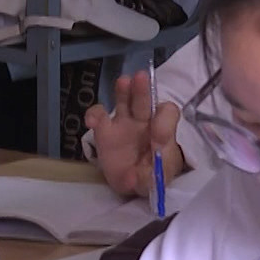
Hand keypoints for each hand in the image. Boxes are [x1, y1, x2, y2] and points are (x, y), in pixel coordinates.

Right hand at [84, 70, 184, 197]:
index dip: (164, 121)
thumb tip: (137, 176)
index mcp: (163, 129)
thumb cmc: (152, 174)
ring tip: (123, 83)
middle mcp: (144, 120)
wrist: (132, 181)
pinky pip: (98, 116)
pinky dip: (94, 116)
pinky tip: (92, 122)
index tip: (158, 135)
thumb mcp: (158, 179)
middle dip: (143, 90)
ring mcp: (123, 123)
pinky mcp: (104, 130)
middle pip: (145, 100)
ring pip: (124, 100)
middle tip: (141, 77)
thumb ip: (151, 177)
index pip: (167, 114)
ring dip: (124, 91)